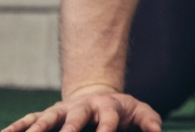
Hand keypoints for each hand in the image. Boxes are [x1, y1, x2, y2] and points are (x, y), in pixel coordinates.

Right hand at [2, 87, 160, 131]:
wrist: (98, 94)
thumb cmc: (121, 109)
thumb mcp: (139, 111)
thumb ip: (149, 121)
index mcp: (107, 108)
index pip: (108, 120)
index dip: (106, 129)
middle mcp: (82, 108)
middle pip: (74, 119)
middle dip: (68, 130)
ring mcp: (63, 110)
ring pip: (47, 119)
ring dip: (36, 129)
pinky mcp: (48, 113)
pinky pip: (29, 120)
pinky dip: (16, 127)